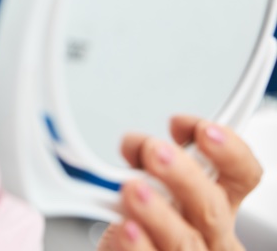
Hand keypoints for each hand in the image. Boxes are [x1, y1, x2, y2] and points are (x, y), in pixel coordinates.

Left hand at [99, 115, 262, 250]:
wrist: (126, 250)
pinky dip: (138, 245)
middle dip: (183, 175)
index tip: (203, 129)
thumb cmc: (144, 223)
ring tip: (133, 189)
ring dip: (158, 212)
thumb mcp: (151, 183)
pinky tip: (125, 228)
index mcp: (217, 204)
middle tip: (154, 151)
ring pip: (186, 240)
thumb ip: (146, 161)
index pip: (241, 176)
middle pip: (212, 207)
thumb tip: (134, 144)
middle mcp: (210, 233)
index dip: (230, 151)